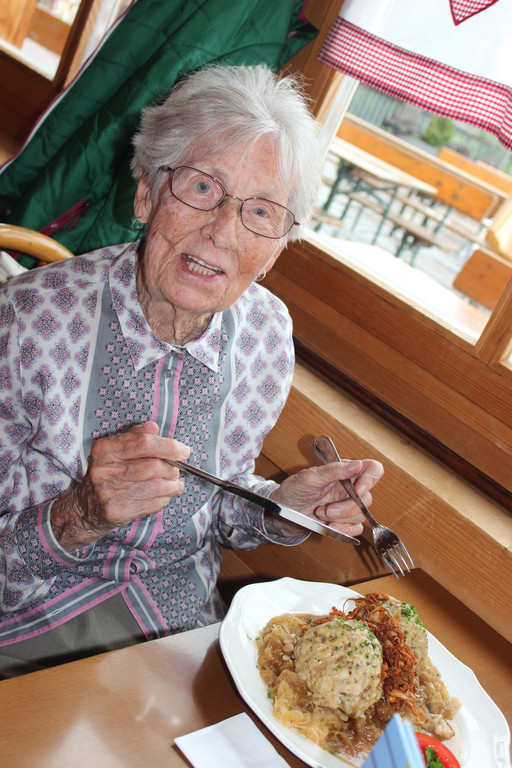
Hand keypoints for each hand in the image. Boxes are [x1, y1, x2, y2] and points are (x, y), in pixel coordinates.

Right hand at [51, 422, 189, 550]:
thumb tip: (153, 428)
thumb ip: (134, 437)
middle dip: (172, 469)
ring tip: (175, 483)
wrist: (84, 509)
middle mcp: (104, 470)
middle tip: (177, 470)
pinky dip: (164, 499)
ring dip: (173, 485)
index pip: (143, 443)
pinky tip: (163, 496)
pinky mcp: (117, 512)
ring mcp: (109, 493)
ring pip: (156, 487)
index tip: (183, 451)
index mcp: (104, 449)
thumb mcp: (114, 451)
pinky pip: (152, 504)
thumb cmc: (107, 474)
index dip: (169, 447)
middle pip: (153, 467)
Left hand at [269, 459, 383, 537]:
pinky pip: (356, 529)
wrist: (281, 513)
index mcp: (344, 472)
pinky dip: (344, 530)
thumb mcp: (309, 478)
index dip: (371, 478)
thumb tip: (357, 464)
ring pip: (361, 515)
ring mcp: (347, 505)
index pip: (372, 469)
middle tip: (327, 510)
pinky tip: (329, 526)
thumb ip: (333, 471)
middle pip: (366, 498)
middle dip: (347, 507)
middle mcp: (349, 488)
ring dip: (341, 519)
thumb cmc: (293, 490)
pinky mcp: (343, 522)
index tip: (357, 490)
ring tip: (320, 514)